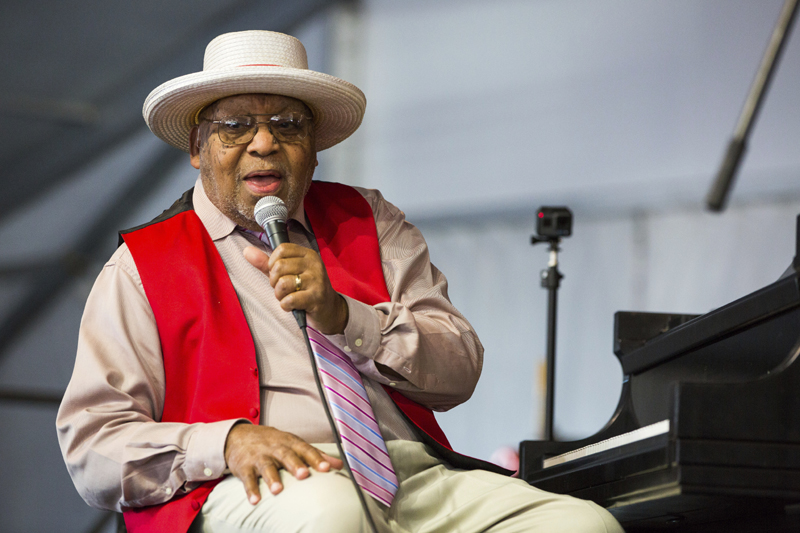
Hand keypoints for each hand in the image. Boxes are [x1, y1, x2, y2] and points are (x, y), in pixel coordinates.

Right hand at [224, 424, 342, 503]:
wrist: (239, 435)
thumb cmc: (273, 442)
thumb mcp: (293, 444)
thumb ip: (315, 454)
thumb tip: (339, 465)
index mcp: (290, 442)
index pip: (305, 449)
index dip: (317, 458)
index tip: (327, 468)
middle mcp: (275, 448)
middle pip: (286, 455)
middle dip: (295, 465)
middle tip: (304, 474)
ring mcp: (259, 457)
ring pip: (266, 466)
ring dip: (272, 478)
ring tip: (278, 490)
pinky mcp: (244, 466)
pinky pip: (247, 479)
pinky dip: (251, 489)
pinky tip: (255, 500)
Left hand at [243, 244, 348, 333]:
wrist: (329, 309)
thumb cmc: (305, 289)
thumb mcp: (288, 273)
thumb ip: (267, 263)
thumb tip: (246, 251)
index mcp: (307, 254)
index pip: (282, 249)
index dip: (272, 263)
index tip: (278, 274)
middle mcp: (314, 264)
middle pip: (279, 266)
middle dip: (274, 281)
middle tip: (283, 288)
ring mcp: (316, 280)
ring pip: (283, 283)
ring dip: (279, 295)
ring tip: (287, 297)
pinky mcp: (316, 297)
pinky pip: (290, 299)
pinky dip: (285, 305)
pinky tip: (292, 306)